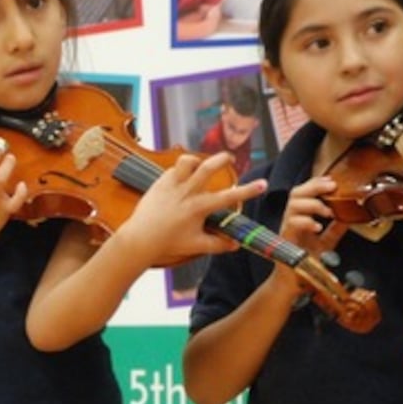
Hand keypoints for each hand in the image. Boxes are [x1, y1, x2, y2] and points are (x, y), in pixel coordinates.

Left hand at [114, 151, 266, 267]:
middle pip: (209, 167)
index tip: (262, 184)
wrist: (140, 239)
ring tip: (201, 165)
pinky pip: (173, 169)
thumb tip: (236, 244)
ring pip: (187, 161)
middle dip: (222, 159)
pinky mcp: (159, 183)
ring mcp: (172, 185)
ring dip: (197, 160)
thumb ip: (219, 244)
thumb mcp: (196, 246)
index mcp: (199, 207)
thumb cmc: (168, 243)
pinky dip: (181, 171)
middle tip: (230, 157)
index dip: (249, 190)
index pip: (230, 197)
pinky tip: (182, 178)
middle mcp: (187, 192)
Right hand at [266, 174, 342, 294]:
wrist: (294, 281)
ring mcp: (286, 227)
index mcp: (300, 215)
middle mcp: (291, 218)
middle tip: (331, 188)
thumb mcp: (327, 241)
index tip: (332, 181)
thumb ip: (336, 228)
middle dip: (314, 186)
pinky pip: (292, 223)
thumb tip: (351, 215)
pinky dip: (306, 222)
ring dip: (313, 204)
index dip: (316, 183)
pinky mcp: (284, 238)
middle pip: (296, 192)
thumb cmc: (307, 261)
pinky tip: (318, 227)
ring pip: (293, 204)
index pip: (304, 192)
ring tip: (327, 212)